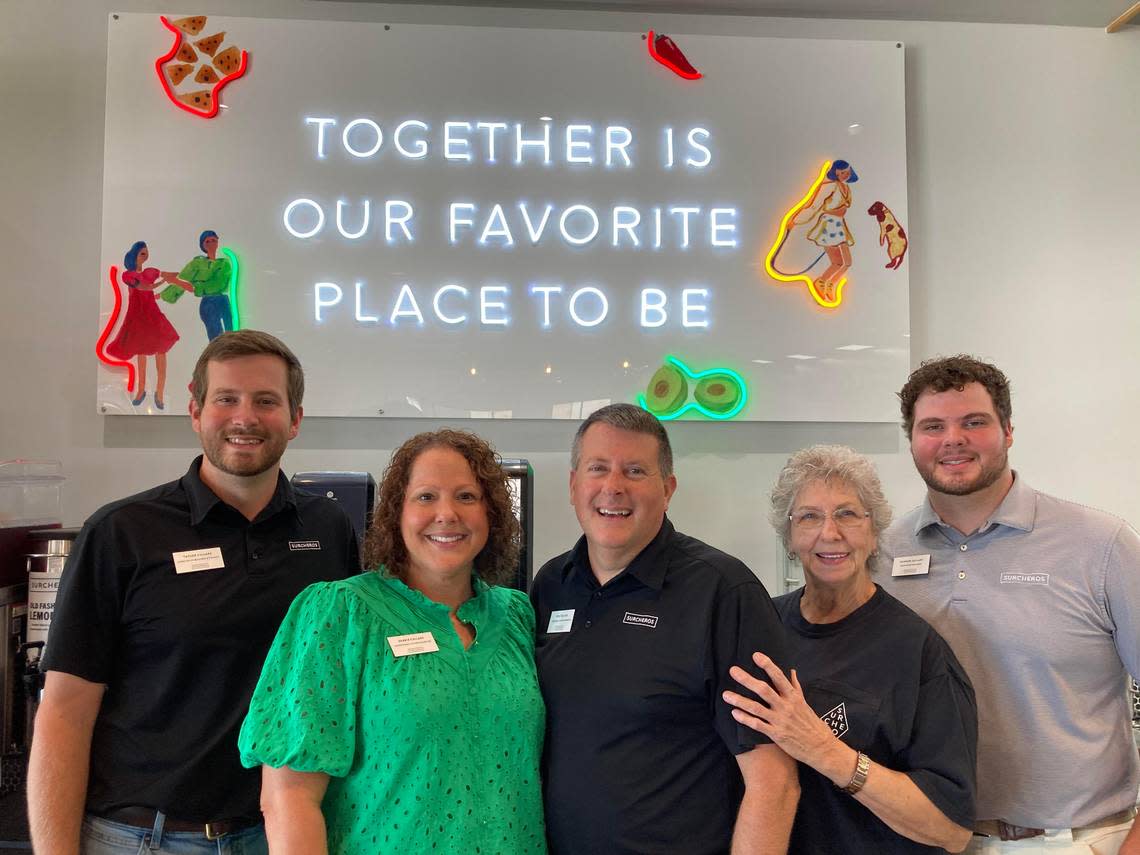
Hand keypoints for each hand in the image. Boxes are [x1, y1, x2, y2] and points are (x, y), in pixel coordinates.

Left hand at [723, 652, 845, 775]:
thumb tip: (791, 671)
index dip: (767, 665)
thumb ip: (796, 686)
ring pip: (756, 708)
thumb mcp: (805, 703)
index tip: (756, 655)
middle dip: (747, 679)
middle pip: (764, 690)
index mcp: (793, 697)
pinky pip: (758, 725)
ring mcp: (780, 721)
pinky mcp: (776, 734)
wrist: (821, 747)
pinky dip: (745, 719)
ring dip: (740, 700)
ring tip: (725, 694)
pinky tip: (734, 713)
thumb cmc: (813, 724)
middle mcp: (786, 707)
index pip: (779, 677)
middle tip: (733, 670)